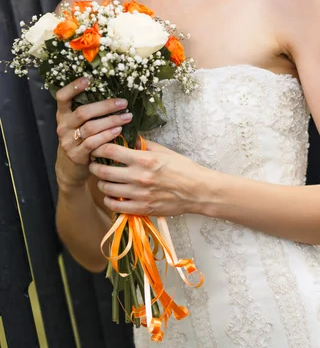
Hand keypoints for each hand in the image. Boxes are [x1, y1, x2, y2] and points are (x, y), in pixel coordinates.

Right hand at [55, 76, 132, 189]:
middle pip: (83, 112)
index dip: (73, 87)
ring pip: (90, 128)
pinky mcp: (76, 155)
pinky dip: (107, 136)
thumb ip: (89, 112)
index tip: (89, 79)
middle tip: (123, 103)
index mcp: (63, 115)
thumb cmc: (80, 140)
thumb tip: (114, 95)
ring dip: (111, 121)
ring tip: (127, 117)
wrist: (71, 168)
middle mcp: (63, 126)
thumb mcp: (79, 125)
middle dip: (105, 106)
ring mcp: (68, 141)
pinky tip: (118, 131)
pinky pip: (92, 143)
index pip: (62, 97)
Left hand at [88, 139, 207, 216]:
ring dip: (101, 183)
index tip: (96, 147)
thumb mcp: (164, 151)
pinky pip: (116, 206)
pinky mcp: (142, 209)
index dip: (98, 148)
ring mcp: (139, 195)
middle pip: (103, 171)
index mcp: (144, 159)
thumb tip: (128, 138)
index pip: (110, 151)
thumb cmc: (183, 168)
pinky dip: (110, 200)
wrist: (197, 191)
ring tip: (103, 179)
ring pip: (107, 189)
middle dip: (95, 166)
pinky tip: (112, 195)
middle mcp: (139, 177)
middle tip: (94, 163)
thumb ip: (144, 145)